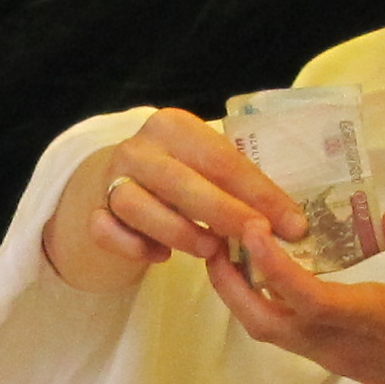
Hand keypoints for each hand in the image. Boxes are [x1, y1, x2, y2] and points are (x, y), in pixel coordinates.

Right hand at [42, 110, 301, 293]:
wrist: (113, 185)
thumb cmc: (178, 179)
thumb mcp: (209, 171)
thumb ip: (242, 189)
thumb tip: (293, 225)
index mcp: (174, 126)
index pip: (222, 159)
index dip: (260, 194)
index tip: (293, 225)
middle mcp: (139, 147)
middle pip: (182, 181)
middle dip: (226, 213)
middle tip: (257, 239)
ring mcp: (109, 178)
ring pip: (138, 205)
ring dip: (179, 231)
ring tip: (210, 250)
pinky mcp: (91, 211)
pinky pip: (108, 231)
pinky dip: (135, 246)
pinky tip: (160, 257)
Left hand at [208, 205, 384, 383]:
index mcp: (370, 321)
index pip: (306, 298)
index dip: (273, 265)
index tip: (253, 226)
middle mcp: (337, 342)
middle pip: (264, 322)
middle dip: (230, 284)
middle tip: (215, 235)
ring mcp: (328, 354)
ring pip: (265, 329)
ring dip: (237, 292)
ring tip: (227, 245)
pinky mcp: (326, 356)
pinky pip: (279, 331)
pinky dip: (257, 300)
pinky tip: (258, 266)